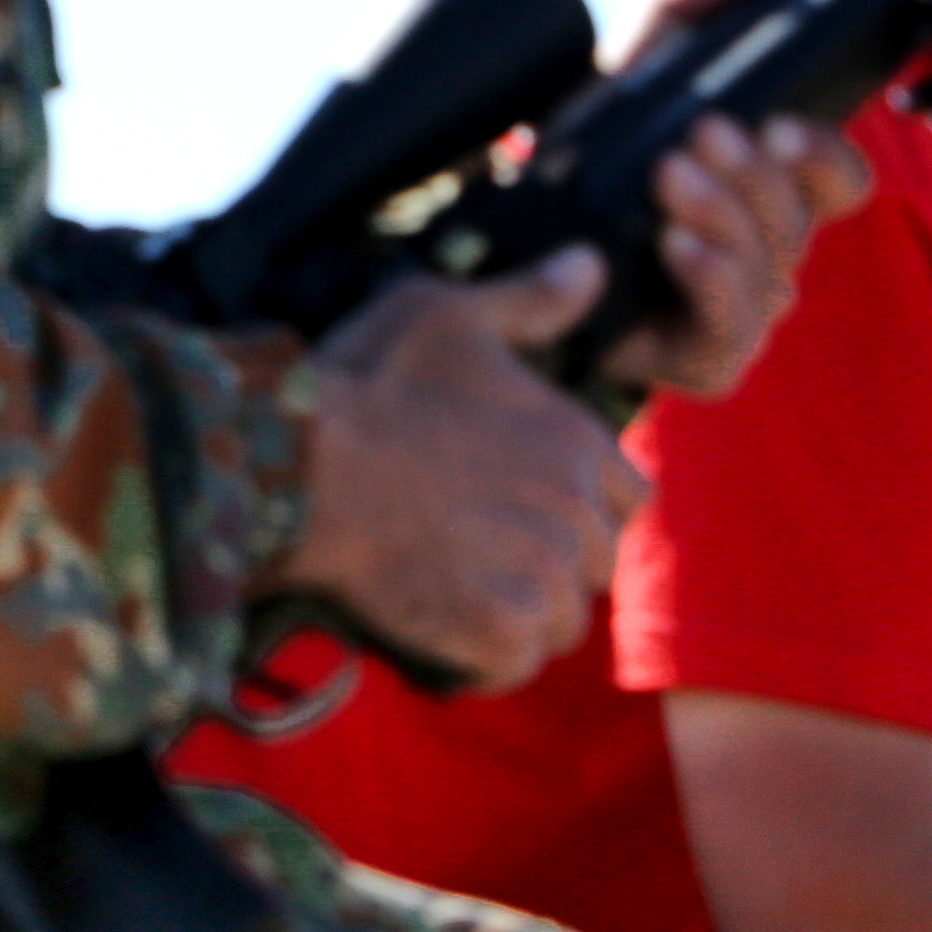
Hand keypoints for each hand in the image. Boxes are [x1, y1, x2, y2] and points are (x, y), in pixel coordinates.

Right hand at [280, 247, 639, 690]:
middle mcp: (574, 511)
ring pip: (560, 624)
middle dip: (549, 569)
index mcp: (575, 441)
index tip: (524, 510)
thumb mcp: (448, 314)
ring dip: (516, 618)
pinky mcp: (496, 630)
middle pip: (595, 568)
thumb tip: (591, 265)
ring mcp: (540, 577)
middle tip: (476, 557)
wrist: (302, 466)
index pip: (630, 499)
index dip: (583, 510)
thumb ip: (529, 300)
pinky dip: (479, 661)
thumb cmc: (368, 385)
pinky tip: (437, 632)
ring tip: (454, 596)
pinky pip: (513, 666)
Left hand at [590, 0, 863, 403]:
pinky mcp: (699, 360)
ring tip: (669, 178)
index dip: (823, 155)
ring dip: (726, 218)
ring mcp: (734, 310)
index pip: (838, 179)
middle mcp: (762, 251)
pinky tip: (676, 247)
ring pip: (775, 273)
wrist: (498, 244)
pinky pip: (734, 336)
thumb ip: (675, 6)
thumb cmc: (581, 160)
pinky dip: (711, 283)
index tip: (777, 124)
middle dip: (755, 175)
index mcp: (764, 189)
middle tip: (700, 135)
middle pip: (802, 221)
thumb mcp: (621, 70)